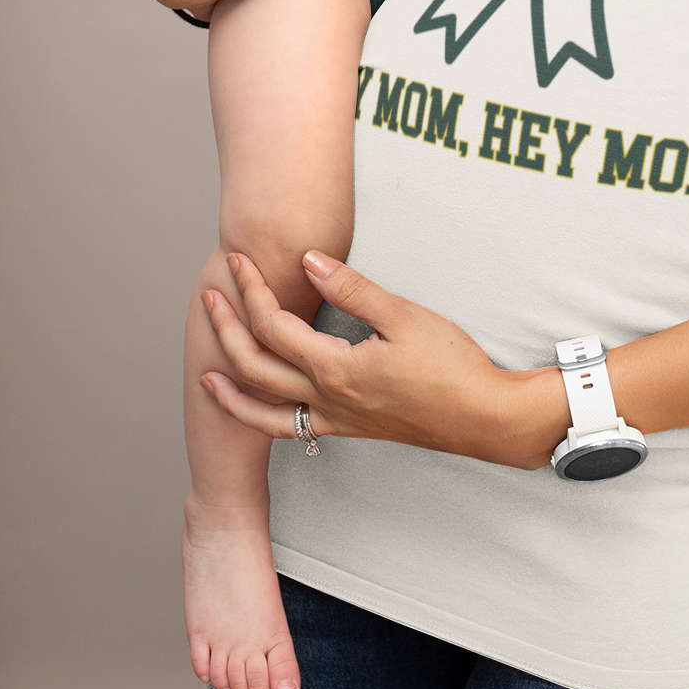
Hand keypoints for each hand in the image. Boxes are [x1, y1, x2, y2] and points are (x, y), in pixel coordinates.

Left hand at [200, 252, 565, 471]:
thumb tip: (308, 261)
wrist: (482, 418)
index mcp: (336, 368)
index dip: (252, 290)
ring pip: (263, 411)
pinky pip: (289, 429)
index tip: (241, 260)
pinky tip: (260, 406)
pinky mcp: (348, 428)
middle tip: (213, 294)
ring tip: (206, 371)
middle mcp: (326, 399)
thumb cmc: (451, 366)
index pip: (274, 326)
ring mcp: (335, 419)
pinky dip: (262, 417)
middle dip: (227, 328)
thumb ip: (351, 289)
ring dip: (231, 387)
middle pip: (256, 366)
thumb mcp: (405, 316)